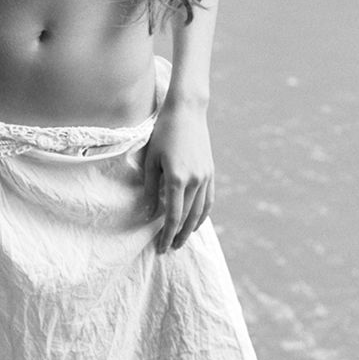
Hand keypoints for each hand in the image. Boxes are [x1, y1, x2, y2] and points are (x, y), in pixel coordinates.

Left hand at [142, 102, 213, 253]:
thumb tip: (148, 213)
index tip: (160, 247)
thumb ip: (150, 187)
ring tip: (182, 240)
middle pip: (187, 217)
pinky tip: (195, 222)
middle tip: (169, 248)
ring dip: (191, 229)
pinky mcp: (210, 172)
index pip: (172, 216)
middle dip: (177, 235)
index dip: (166, 234)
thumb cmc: (163, 132)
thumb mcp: (151, 158)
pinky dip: (203, 214)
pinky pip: (208, 200)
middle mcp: (195, 180)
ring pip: (200, 211)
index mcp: (177, 178)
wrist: (187, 111)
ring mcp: (205, 176)